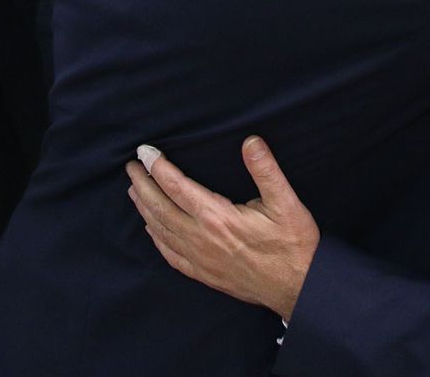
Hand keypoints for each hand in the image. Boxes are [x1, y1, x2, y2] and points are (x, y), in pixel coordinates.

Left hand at [127, 137, 319, 320]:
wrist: (299, 288)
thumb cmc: (293, 245)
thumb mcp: (286, 202)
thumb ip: (266, 170)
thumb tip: (251, 142)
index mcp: (218, 218)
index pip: (177, 187)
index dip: (158, 167)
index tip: (144, 151)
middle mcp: (202, 239)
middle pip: (161, 208)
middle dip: (142, 185)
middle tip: (131, 167)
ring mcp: (201, 260)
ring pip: (161, 231)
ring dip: (144, 208)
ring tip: (134, 191)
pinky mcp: (205, 275)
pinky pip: (171, 255)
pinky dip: (156, 239)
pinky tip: (151, 229)